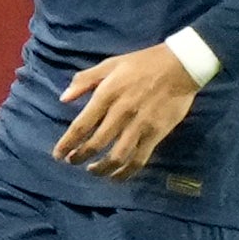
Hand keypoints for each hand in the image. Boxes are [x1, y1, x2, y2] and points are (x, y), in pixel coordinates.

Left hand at [55, 44, 198, 179]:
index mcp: (107, 94)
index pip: (81, 125)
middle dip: (80, 157)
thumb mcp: (110, 64)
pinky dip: (126, 172)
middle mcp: (121, 113)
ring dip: (101, 169)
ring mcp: (140, 125)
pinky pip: (139, 159)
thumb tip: (63, 98)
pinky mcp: (156, 134)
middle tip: (72, 162)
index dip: (67, 143)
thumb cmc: (142, 63)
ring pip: (116, 156)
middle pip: (96, 144)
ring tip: (92, 171)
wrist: (180, 66)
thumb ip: (85, 80)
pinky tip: (117, 176)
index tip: (58, 154)